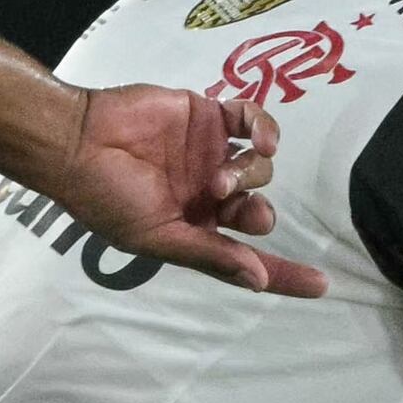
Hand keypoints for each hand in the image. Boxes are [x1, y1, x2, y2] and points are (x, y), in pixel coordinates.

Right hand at [48, 86, 322, 298]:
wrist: (79, 140)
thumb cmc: (106, 196)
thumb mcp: (155, 237)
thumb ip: (206, 253)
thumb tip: (257, 281)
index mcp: (192, 228)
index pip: (246, 256)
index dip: (284, 273)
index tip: (323, 287)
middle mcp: (206, 194)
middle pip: (257, 209)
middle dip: (257, 213)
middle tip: (238, 208)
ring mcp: (210, 153)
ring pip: (260, 165)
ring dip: (250, 174)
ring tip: (219, 177)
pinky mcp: (208, 115)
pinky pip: (252, 120)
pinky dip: (265, 128)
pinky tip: (260, 139)